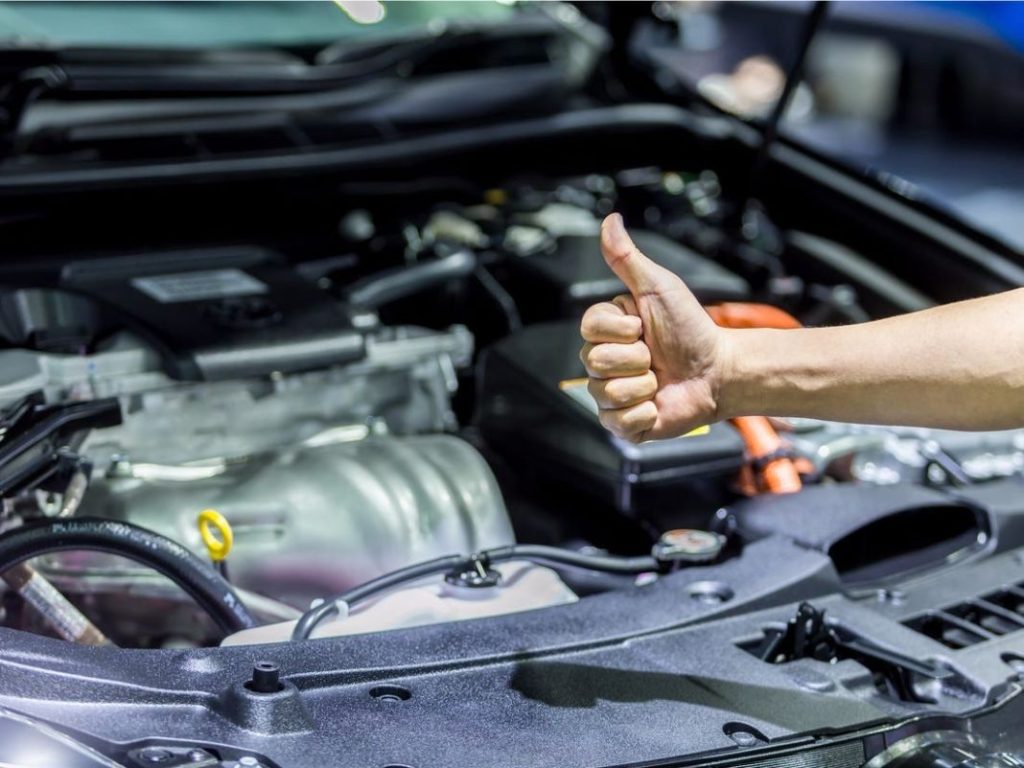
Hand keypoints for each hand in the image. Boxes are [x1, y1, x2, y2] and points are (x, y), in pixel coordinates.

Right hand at [579, 213, 731, 441]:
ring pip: (606, 392)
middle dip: (636, 358)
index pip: (589, 329)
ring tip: (660, 379)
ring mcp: (612, 395)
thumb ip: (627, 258)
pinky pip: (617, 422)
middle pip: (595, 362)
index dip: (621, 329)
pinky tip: (658, 403)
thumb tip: (610, 220)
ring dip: (643, 385)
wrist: (719, 370)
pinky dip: (644, 413)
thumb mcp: (659, 287)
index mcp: (607, 332)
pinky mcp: (625, 424)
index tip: (644, 327)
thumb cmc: (691, 327)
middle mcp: (604, 364)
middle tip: (656, 355)